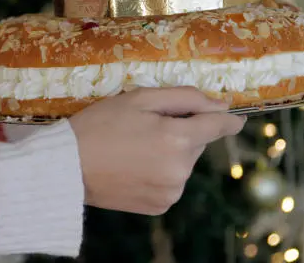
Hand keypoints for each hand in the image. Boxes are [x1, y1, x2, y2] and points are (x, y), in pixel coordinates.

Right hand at [69, 87, 244, 214]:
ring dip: (171, 153)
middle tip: (147, 126)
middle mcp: (180, 170)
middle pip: (196, 143)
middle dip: (181, 132)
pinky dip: (161, 172)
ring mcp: (171, 192)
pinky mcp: (160, 206)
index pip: (218, 127)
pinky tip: (135, 166)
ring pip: (183, 163)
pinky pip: (171, 182)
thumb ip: (185, 98)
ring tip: (136, 148)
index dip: (228, 120)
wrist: (66, 166)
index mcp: (177, 139)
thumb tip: (220, 106)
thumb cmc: (100, 124)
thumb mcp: (140, 98)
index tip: (236, 118)